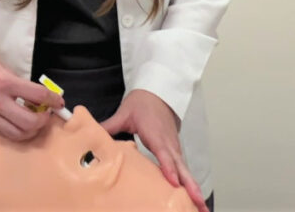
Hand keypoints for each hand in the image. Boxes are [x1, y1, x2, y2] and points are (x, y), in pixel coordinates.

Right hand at [0, 33, 62, 140]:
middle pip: (30, 122)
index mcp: (4, 82)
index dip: (53, 100)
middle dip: (43, 121)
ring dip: (30, 130)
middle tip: (46, 114)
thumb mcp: (3, 68)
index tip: (59, 102)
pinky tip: (18, 123)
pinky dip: (15, 131)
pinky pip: (2, 134)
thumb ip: (20, 85)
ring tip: (33, 120)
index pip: (38, 95)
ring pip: (17, 134)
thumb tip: (39, 99)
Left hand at [101, 89, 208, 211]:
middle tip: (199, 203)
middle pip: (182, 167)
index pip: (164, 153)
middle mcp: (169, 144)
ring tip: (202, 207)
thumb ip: (109, 126)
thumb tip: (92, 135)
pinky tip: (195, 197)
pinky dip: (191, 184)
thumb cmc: (142, 104)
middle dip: (191, 186)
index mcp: (156, 134)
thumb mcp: (124, 114)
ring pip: (186, 171)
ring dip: (195, 188)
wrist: (158, 94)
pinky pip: (184, 170)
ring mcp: (175, 148)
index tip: (173, 182)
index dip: (169, 168)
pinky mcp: (176, 152)